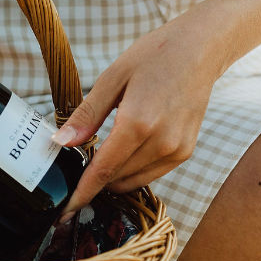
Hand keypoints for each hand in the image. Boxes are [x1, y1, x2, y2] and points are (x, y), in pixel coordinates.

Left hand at [53, 10, 226, 217]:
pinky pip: (152, 173)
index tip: (64, 211)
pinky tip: (126, 149)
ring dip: (114, 175)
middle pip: (116, 179)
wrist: (200, 49)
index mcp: (137, 123)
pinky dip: (133, 170)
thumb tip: (61, 143)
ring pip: (133, 180)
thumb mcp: (112, 78)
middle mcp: (161, 142)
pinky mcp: (185, 151)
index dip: (82, 193)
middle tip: (79, 162)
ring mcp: (177, 150)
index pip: (103, 171)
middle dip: (94, 178)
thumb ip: (87, 115)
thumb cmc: (154, 56)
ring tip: (103, 152)